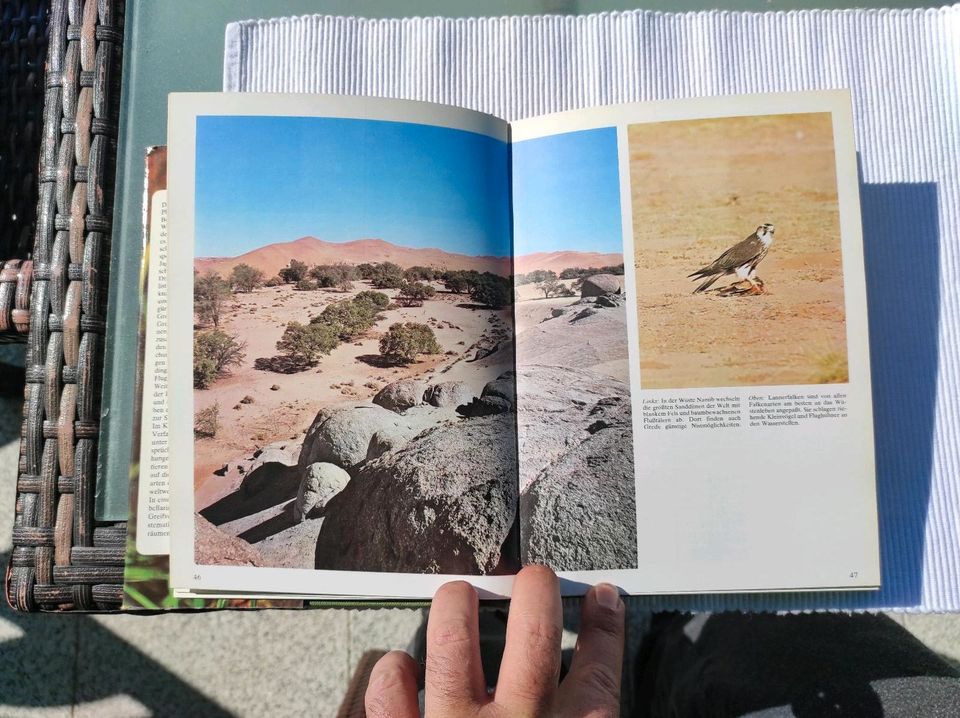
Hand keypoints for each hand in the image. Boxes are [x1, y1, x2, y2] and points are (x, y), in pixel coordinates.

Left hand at [365, 565, 624, 716]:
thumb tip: (592, 702)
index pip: (600, 671)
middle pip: (534, 637)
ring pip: (454, 651)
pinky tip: (396, 664)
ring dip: (454, 612)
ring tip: (457, 592)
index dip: (605, 628)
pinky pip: (391, 705)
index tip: (603, 597)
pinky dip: (391, 679)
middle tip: (535, 576)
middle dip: (536, 592)